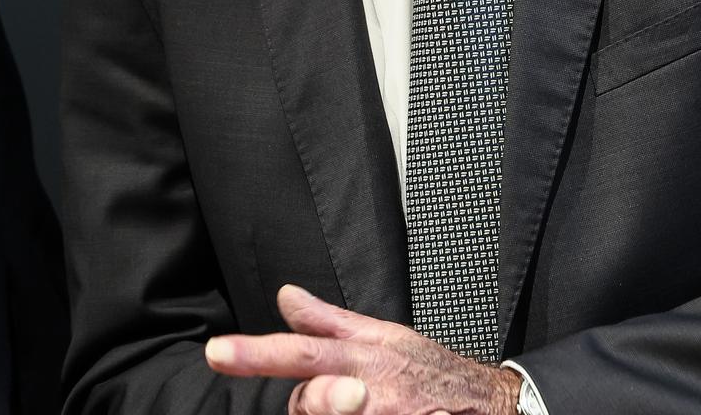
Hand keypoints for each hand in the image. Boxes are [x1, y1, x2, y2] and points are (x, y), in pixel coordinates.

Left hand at [205, 284, 521, 414]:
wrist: (482, 405)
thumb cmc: (428, 372)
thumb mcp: (379, 336)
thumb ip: (326, 321)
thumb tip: (286, 297)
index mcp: (356, 357)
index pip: (297, 351)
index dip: (253, 353)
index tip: (218, 352)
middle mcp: (363, 390)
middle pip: (308, 401)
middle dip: (313, 404)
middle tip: (349, 397)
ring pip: (321, 412)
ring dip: (330, 409)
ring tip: (366, 401)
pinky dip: (347, 414)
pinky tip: (373, 409)